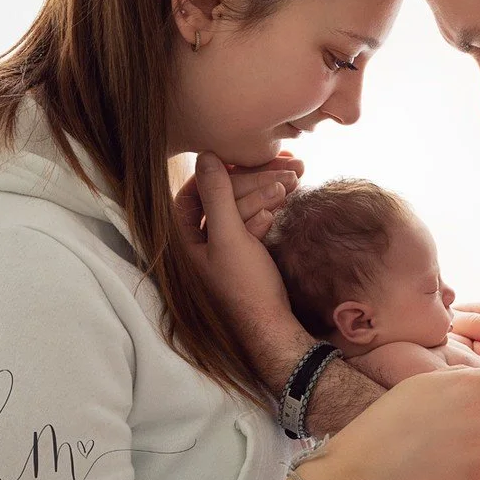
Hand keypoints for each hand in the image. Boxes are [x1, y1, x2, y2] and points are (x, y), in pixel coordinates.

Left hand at [175, 152, 297, 333]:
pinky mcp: (245, 252)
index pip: (192, 194)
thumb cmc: (246, 286)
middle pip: (221, 198)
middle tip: (284, 172)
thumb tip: (204, 155)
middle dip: (253, 183)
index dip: (215, 175)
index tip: (243, 161)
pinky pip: (253, 221)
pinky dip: (269, 209)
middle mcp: (200, 243)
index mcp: (185, 240)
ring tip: (293, 183)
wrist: (273, 324)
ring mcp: (224, 248)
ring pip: (241, 207)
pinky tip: (284, 204)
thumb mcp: (229, 237)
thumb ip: (217, 196)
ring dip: (267, 193)